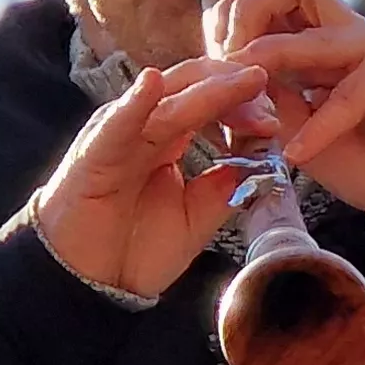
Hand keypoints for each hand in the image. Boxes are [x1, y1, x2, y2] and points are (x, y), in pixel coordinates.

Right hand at [26, 58, 270, 299]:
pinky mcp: (91, 155)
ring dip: (208, 91)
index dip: (244, 103)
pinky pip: (115, 124)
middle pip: (192, 87)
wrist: (87, 284)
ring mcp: (116, 136)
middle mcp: (141, 127)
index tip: (276, 121)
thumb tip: (259, 161)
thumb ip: (224, 189)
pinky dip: (134, 103)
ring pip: (166, 101)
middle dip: (236, 90)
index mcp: (166, 136)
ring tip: (245, 81)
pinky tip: (152, 84)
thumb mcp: (194, 220)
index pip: (209, 100)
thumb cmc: (133, 248)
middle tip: (270, 97)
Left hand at [209, 0, 364, 219]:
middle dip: (243, 19)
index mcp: (315, 35)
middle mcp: (344, 29)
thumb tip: (225, 82)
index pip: (262, 0)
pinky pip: (346, 95)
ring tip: (247, 100)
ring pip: (312, 31)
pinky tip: (298, 153)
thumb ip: (267, 98)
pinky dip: (318, 126)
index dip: (227, 26)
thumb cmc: (360, 154)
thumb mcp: (297, 126)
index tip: (213, 71)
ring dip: (269, 59)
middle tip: (225, 67)